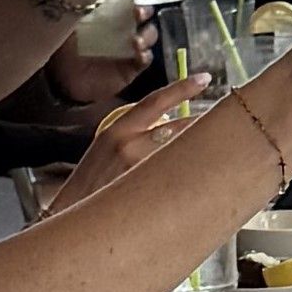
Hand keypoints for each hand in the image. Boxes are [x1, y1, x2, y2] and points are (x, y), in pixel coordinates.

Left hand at [45, 16, 158, 108]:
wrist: (61, 79)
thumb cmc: (66, 45)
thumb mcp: (72, 21)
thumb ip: (85, 4)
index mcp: (111, 11)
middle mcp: (124, 26)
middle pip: (144, 14)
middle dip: (145, 11)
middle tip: (138, 12)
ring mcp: (130, 47)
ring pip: (149, 36)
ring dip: (147, 35)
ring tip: (137, 40)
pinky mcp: (132, 68)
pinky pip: (145, 59)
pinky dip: (145, 55)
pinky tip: (140, 54)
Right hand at [54, 74, 207, 206]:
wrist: (70, 213)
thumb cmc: (91, 181)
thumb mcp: (106, 147)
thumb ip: (135, 134)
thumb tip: (167, 127)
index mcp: (117, 130)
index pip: (155, 101)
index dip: (182, 88)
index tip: (204, 78)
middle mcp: (129, 146)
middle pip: (179, 126)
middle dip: (202, 124)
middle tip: (222, 121)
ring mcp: (139, 170)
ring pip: (182, 152)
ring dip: (200, 149)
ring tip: (215, 151)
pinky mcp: (147, 192)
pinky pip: (177, 177)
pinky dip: (190, 173)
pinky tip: (200, 180)